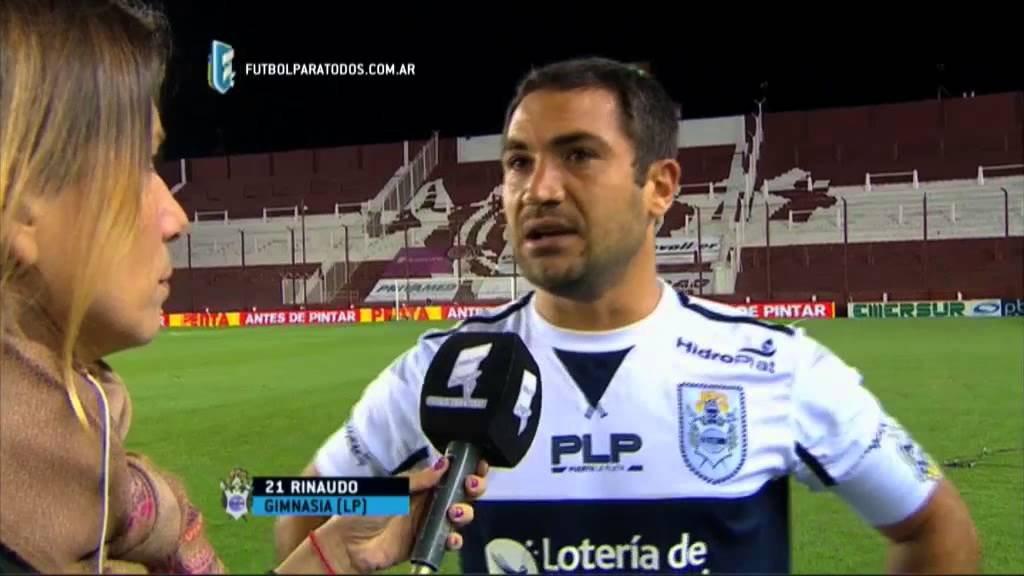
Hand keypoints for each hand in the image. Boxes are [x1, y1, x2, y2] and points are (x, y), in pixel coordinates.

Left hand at [317, 457, 488, 573]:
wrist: (347, 546)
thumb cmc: (361, 512)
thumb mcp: (390, 489)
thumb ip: (419, 479)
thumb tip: (443, 464)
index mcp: (419, 483)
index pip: (449, 471)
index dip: (466, 467)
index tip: (477, 464)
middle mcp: (426, 501)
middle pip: (461, 491)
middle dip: (473, 487)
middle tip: (471, 486)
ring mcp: (427, 522)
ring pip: (459, 514)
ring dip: (465, 512)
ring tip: (454, 513)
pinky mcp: (426, 542)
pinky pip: (448, 539)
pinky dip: (454, 539)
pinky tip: (450, 537)